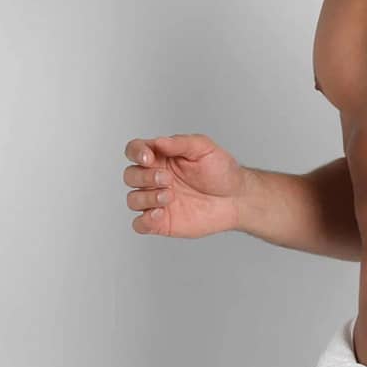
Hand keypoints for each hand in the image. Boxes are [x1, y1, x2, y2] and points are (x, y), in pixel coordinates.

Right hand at [122, 133, 247, 238]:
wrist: (237, 198)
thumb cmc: (221, 171)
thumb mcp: (204, 148)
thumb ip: (180, 143)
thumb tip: (158, 141)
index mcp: (161, 157)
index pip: (134, 150)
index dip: (136, 153)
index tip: (148, 158)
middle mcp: (155, 178)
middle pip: (130, 175)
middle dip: (144, 177)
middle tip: (168, 180)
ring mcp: (157, 200)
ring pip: (133, 199)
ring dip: (146, 197)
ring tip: (169, 196)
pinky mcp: (162, 221)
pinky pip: (140, 224)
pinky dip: (144, 220)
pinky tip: (160, 214)